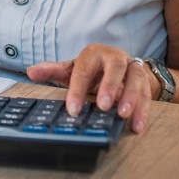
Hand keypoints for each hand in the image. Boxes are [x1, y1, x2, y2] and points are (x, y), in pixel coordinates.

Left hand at [26, 43, 155, 133]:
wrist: (119, 64)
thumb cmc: (92, 69)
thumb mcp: (72, 69)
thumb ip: (52, 71)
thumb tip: (31, 71)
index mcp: (93, 54)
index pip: (84, 70)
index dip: (77, 89)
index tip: (72, 109)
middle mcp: (114, 57)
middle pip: (115, 68)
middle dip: (109, 86)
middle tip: (103, 105)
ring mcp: (131, 68)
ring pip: (135, 79)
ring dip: (130, 97)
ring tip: (122, 115)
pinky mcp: (144, 80)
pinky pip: (147, 94)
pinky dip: (143, 110)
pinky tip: (137, 125)